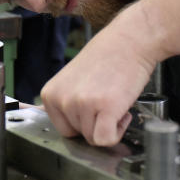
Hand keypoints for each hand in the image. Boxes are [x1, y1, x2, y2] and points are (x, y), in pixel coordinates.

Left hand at [41, 5, 159, 145]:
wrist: (130, 40)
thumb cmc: (106, 57)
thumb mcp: (73, 80)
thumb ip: (66, 103)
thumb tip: (65, 128)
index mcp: (49, 94)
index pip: (63, 129)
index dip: (83, 121)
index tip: (93, 103)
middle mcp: (61, 100)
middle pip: (77, 135)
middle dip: (95, 123)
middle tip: (106, 98)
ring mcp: (81, 104)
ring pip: (93, 138)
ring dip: (109, 125)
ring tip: (114, 99)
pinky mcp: (104, 108)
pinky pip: (106, 139)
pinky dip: (117, 132)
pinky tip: (122, 112)